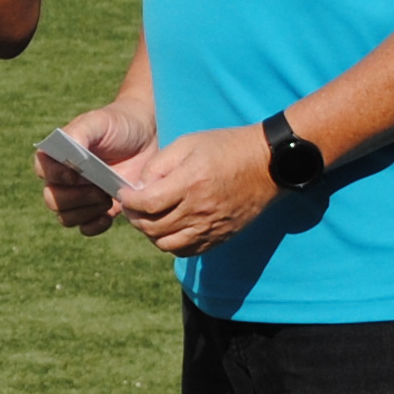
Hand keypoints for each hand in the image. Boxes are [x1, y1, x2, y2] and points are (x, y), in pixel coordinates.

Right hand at [37, 99, 156, 236]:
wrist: (149, 137)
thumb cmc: (119, 124)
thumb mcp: (99, 121)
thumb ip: (79, 132)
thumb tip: (67, 151)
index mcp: (59, 154)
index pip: (41, 168)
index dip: (54, 175)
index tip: (75, 175)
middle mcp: (64, 177)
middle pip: (52, 199)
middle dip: (74, 199)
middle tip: (100, 192)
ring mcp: (81, 196)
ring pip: (65, 217)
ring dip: (84, 213)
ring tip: (107, 200)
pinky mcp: (99, 209)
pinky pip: (85, 228)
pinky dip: (94, 226)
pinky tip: (109, 216)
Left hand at [110, 124, 281, 256]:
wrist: (267, 164)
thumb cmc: (226, 148)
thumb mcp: (188, 143)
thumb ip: (159, 164)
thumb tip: (140, 186)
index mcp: (189, 183)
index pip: (146, 204)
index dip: (129, 202)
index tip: (125, 195)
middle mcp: (199, 210)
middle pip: (152, 228)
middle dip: (136, 218)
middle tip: (133, 208)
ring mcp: (210, 227)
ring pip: (166, 244)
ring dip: (151, 234)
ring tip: (150, 219)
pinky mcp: (220, 237)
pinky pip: (186, 251)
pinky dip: (172, 243)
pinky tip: (170, 228)